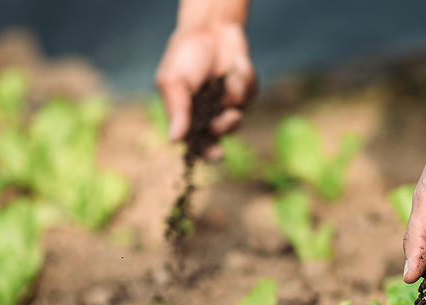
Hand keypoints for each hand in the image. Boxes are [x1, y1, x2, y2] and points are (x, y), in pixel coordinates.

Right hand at [155, 20, 254, 152]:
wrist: (208, 28)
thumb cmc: (184, 55)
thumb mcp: (173, 81)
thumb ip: (177, 111)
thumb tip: (174, 141)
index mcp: (188, 116)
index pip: (197, 143)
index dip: (208, 152)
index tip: (218, 154)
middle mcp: (208, 114)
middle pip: (221, 135)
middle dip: (227, 127)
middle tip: (231, 116)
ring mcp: (228, 104)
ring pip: (239, 115)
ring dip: (236, 95)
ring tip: (230, 79)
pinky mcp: (245, 91)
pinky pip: (251, 94)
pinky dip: (246, 77)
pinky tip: (238, 63)